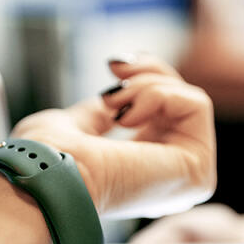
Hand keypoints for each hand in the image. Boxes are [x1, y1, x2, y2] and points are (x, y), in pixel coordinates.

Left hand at [11, 54, 215, 218]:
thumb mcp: (75, 125)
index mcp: (140, 172)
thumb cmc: (46, 159)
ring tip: (113, 103)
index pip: (164, 114)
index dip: (144, 78)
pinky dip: (160, 95)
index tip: (113, 65)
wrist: (46, 176)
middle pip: (182, 102)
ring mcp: (186, 178)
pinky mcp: (197, 172)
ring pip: (190, 101)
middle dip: (148, 72)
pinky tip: (128, 117)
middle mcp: (168, 178)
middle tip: (115, 70)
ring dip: (147, 85)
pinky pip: (197, 106)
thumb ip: (103, 114)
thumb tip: (119, 95)